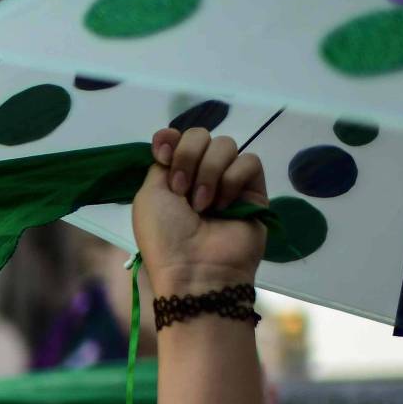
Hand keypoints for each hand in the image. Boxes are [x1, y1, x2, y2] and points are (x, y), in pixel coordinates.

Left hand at [132, 127, 266, 297]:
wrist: (195, 268)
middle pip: (201, 135)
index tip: (162, 154)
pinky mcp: (254, 190)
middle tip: (180, 190)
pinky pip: (249, 161)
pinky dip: (232, 180)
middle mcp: (200, 175)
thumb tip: (173, 144)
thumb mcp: (148, 196)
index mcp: (173, 176)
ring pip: (225, 145)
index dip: (170, 138)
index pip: (177, 137)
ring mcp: (228, 181)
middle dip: (187, 157)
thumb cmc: (165, 236)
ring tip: (202, 205)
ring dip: (208, 173)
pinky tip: (223, 206)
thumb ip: (161, 164)